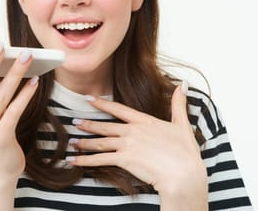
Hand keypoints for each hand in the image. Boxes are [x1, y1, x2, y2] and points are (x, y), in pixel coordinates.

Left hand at [67, 83, 207, 208]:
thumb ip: (178, 104)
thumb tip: (183, 85)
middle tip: (75, 122)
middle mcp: (133, 131)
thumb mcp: (182, 124)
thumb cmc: (185, 153)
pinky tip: (74, 161)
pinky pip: (100, 159)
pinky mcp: (124, 160)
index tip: (89, 99)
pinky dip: (85, 161)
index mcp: (145, 121)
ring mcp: (127, 145)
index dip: (103, 104)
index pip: (119, 109)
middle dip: (89, 124)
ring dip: (84, 142)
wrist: (183, 173)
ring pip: (100, 142)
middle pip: (105, 126)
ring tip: (72, 142)